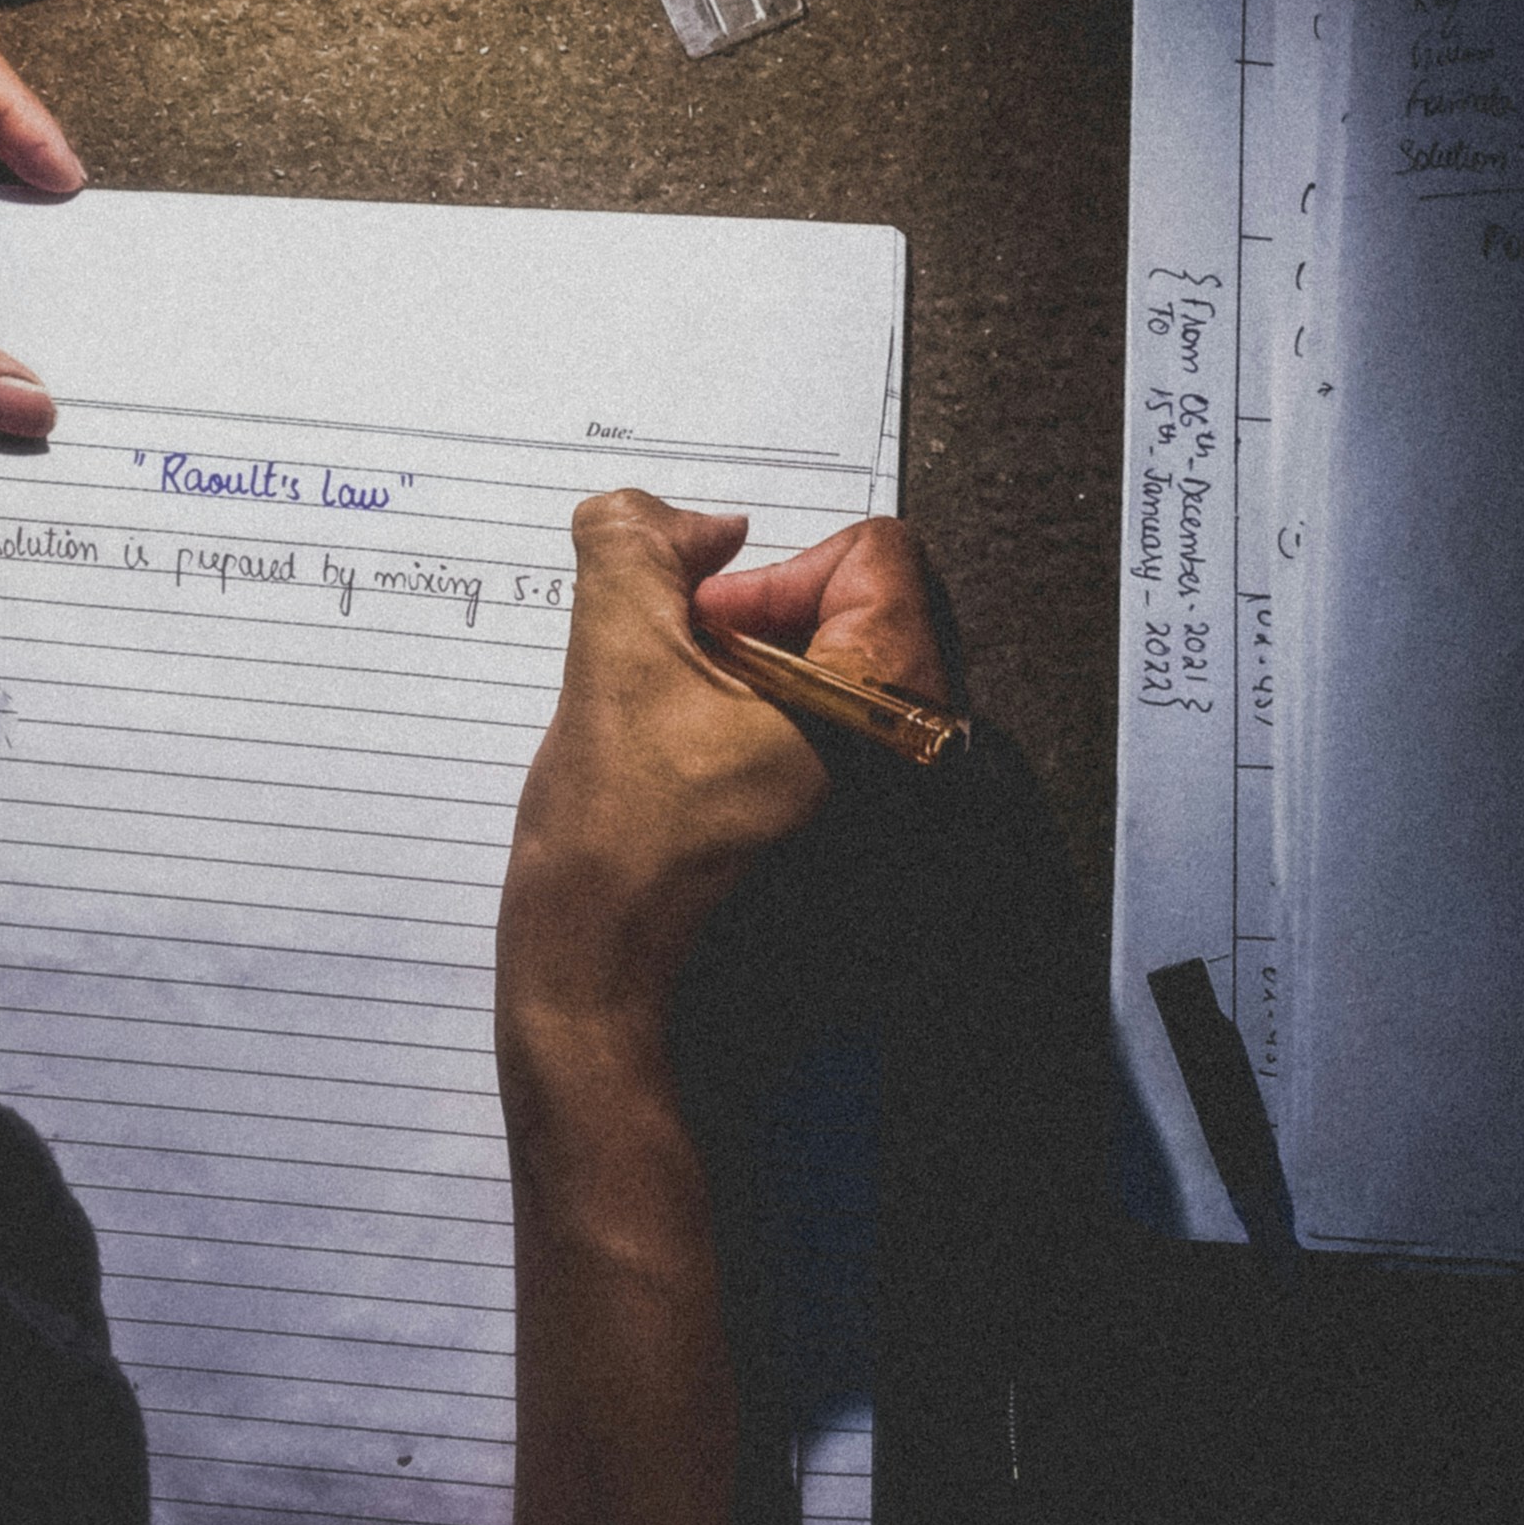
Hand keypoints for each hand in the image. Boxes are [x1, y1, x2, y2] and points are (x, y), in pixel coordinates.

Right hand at [500, 497, 949, 1041]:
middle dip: (760, 628)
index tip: (706, 633)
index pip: (878, 556)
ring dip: (755, 683)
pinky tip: (697, 783)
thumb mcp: (612, 661)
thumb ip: (639, 548)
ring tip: (685, 738)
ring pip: (839, 680)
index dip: (773, 575)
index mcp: (889, 709)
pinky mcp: (865, 849)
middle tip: (686, 681)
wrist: (602, 996)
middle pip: (864, 615)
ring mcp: (899, 815)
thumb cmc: (617, 857)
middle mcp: (921, 764)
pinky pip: (831, 744)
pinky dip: (763, 738)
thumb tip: (691, 528)